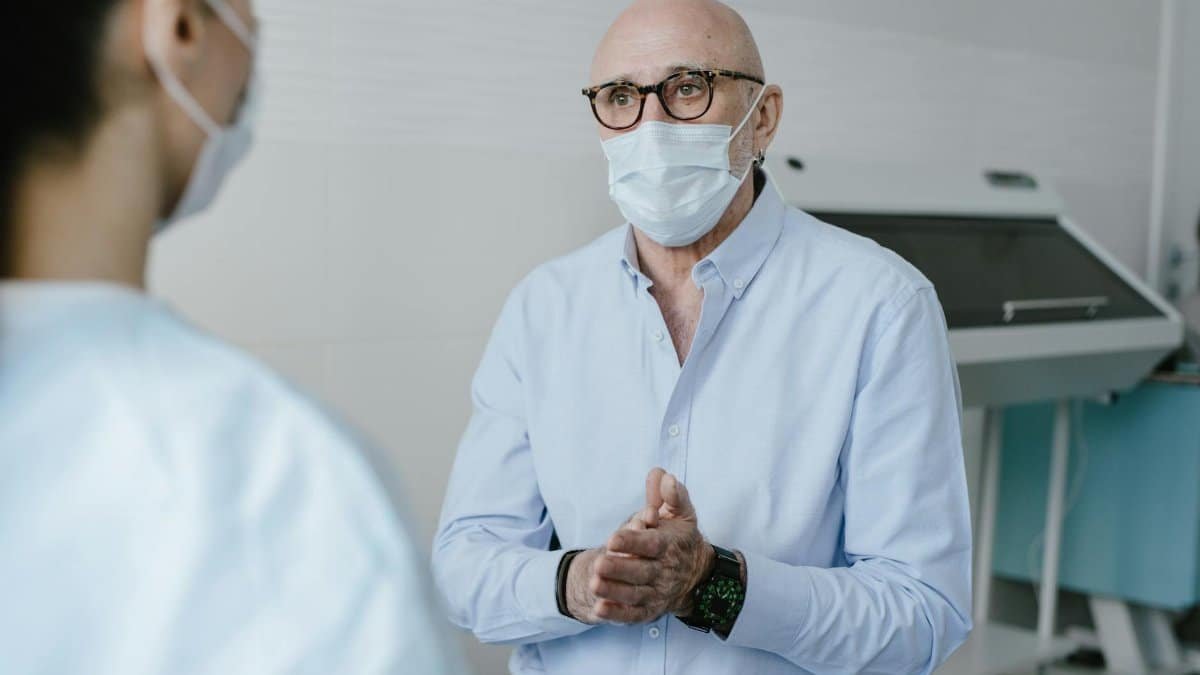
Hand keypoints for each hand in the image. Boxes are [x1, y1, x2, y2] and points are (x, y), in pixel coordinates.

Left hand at [588, 469, 713, 622]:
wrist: (697, 573)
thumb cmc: (680, 538)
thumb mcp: (681, 512)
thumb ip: (672, 494)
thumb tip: (663, 476)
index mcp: (669, 545)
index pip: (651, 544)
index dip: (633, 542)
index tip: (613, 538)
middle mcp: (664, 571)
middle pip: (641, 572)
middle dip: (619, 568)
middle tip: (599, 564)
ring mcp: (657, 592)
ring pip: (635, 594)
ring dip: (614, 591)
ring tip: (594, 584)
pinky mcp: (650, 609)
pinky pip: (634, 614)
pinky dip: (617, 614)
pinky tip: (599, 608)